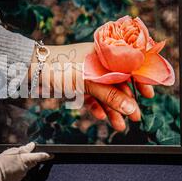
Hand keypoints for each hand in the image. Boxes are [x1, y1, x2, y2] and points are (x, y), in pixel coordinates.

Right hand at [0, 142, 52, 180]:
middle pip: (32, 162)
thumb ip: (23, 149)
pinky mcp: (18, 179)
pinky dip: (17, 169)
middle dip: (29, 159)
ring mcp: (22, 174)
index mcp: (25, 159)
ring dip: (22, 164)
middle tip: (22, 156)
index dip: (45, 155)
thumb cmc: (2, 162)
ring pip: (26, 167)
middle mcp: (26, 168)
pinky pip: (20, 172)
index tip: (51, 155)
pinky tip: (10, 167)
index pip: (38, 157)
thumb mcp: (12, 151)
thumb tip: (31, 146)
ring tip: (11, 161)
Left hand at [31, 43, 153, 131]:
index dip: (140, 80)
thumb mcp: (88, 81)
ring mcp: (87, 75)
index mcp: (104, 54)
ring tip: (120, 125)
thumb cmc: (60, 67)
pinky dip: (96, 107)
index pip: (129, 66)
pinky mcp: (77, 85)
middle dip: (126, 102)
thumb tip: (131, 108)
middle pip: (118, 84)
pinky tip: (100, 116)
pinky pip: (91, 97)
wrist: (32, 69)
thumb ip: (110, 95)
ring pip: (104, 93)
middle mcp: (98, 64)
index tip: (148, 95)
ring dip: (112, 109)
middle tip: (135, 117)